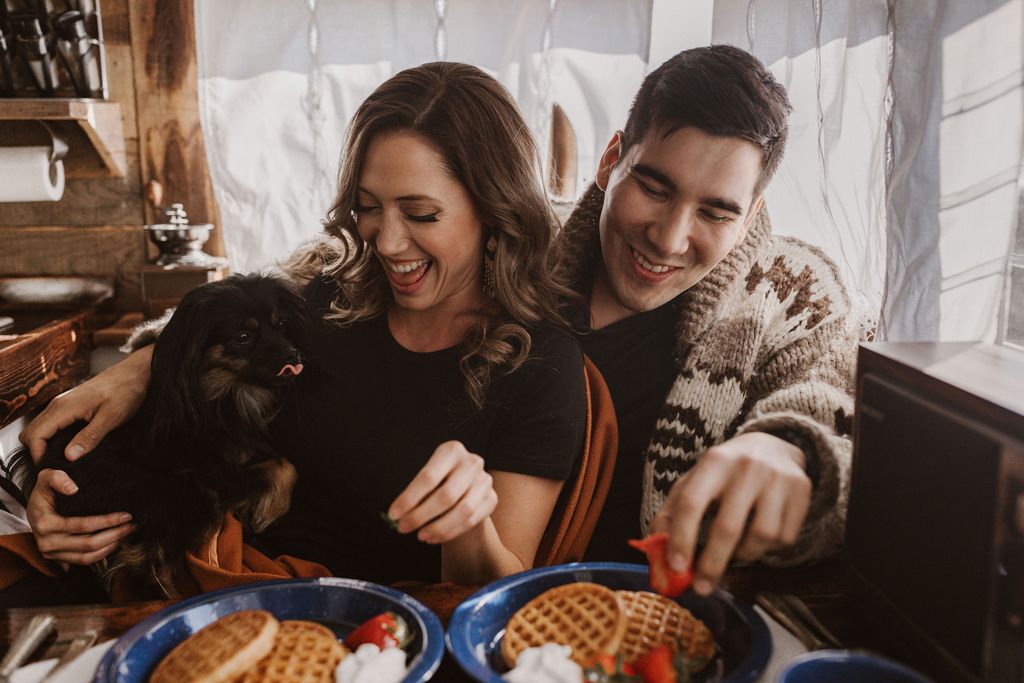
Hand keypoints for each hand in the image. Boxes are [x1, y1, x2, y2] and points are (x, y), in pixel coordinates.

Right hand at [20, 346, 151, 462]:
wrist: (134, 373)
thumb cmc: (125, 392)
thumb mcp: (111, 418)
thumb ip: (89, 437)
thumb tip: (69, 457)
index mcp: (64, 408)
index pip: (34, 435)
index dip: (38, 455)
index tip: (52, 468)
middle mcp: (57, 405)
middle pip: (30, 432)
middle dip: (37, 451)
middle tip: (56, 466)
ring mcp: (62, 404)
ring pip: (39, 428)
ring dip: (44, 444)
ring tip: (63, 459)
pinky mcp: (69, 405)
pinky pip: (51, 423)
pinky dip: (53, 436)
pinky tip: (70, 445)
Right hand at [27, 469, 135, 565]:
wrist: (34, 508)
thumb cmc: (45, 492)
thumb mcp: (46, 477)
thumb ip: (56, 477)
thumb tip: (73, 488)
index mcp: (45, 523)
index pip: (82, 525)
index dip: (107, 521)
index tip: (126, 514)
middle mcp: (47, 542)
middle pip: (88, 544)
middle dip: (114, 534)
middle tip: (132, 524)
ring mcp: (52, 553)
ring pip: (87, 557)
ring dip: (111, 546)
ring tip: (127, 533)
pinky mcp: (59, 559)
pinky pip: (83, 561)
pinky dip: (102, 554)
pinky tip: (115, 542)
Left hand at [387, 441, 497, 544]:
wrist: (466, 485)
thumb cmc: (439, 479)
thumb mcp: (428, 476)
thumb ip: (416, 493)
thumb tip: (397, 515)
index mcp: (452, 450)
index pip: (428, 477)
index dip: (409, 498)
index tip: (393, 514)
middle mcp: (471, 462)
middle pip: (446, 495)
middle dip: (422, 515)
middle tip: (404, 528)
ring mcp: (484, 480)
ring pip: (462, 511)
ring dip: (438, 527)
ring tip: (420, 536)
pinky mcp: (491, 499)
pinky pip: (471, 521)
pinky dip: (450, 532)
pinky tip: (434, 537)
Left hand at [650, 432, 810, 594]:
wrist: (773, 446)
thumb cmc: (725, 472)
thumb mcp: (695, 481)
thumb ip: (672, 513)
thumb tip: (655, 550)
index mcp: (714, 461)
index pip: (692, 503)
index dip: (682, 537)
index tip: (676, 567)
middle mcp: (747, 467)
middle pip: (728, 527)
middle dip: (712, 565)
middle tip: (702, 588)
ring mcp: (778, 478)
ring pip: (761, 537)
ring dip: (744, 556)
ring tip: (735, 552)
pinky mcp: (802, 490)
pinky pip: (785, 537)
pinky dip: (768, 549)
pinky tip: (759, 538)